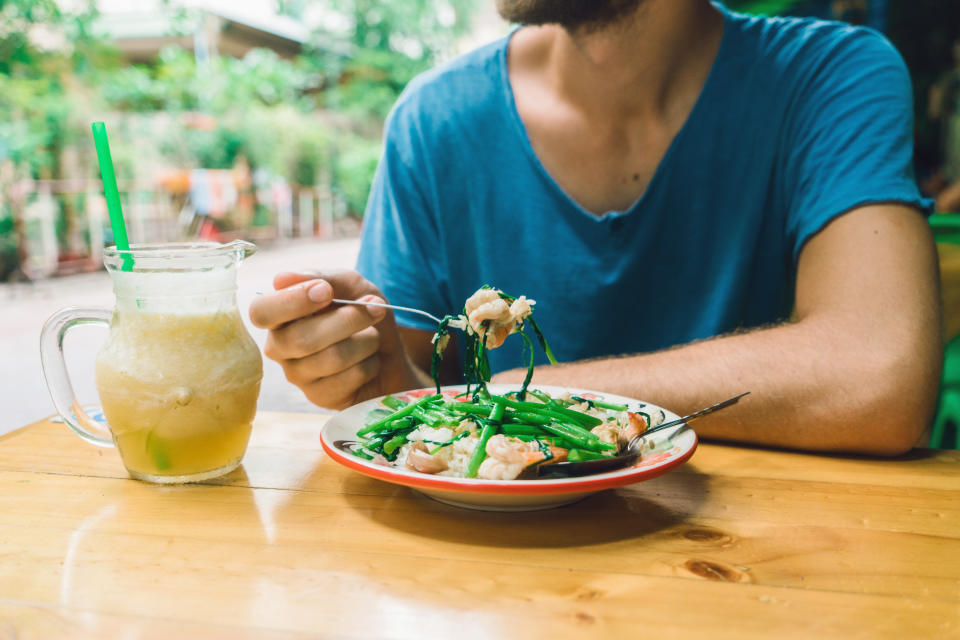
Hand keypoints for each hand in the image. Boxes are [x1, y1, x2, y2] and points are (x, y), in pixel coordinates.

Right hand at [248, 270, 419, 408]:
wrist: (392, 352)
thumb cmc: (362, 313)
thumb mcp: (350, 285)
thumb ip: (320, 277)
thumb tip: (280, 278)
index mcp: (279, 316)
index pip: (262, 313)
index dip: (292, 302)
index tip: (326, 291)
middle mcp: (280, 347)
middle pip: (302, 338)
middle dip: (347, 320)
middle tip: (374, 307)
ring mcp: (298, 375)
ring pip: (331, 358)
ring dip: (366, 341)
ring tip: (374, 337)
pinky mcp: (319, 397)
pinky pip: (348, 379)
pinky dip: (370, 364)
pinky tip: (370, 361)